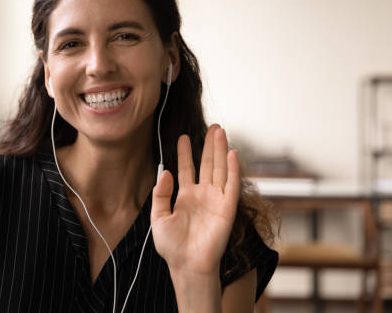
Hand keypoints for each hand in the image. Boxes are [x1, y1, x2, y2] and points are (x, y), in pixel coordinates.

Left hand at [150, 125, 240, 276]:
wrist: (186, 265)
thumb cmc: (171, 246)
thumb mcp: (158, 217)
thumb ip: (161, 194)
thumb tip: (166, 171)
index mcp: (186, 197)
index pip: (187, 169)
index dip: (186, 153)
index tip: (183, 137)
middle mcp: (203, 195)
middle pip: (207, 164)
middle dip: (209, 145)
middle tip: (213, 126)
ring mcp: (216, 200)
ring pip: (220, 169)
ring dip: (221, 150)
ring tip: (220, 131)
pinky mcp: (227, 209)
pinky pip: (231, 185)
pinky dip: (233, 169)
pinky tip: (232, 153)